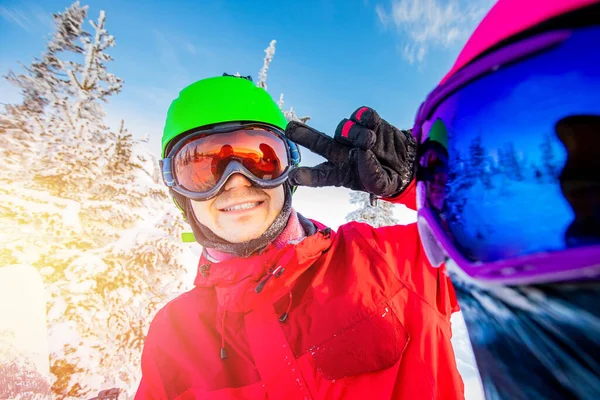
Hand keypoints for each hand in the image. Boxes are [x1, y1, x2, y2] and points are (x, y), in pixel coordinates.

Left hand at [285, 106, 415, 196]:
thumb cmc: (387, 176)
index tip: (293, 177)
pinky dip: (366, 118)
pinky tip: (373, 124)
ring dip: (356, 134)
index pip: (319, 175)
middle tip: (290, 129)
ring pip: (344, 128)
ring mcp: (351, 135)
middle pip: (317, 143)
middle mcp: (340, 152)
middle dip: (303, 135)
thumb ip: (372, 175)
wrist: (407, 161)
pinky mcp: (366, 121)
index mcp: (339, 172)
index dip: (306, 176)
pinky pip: (360, 115)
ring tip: (370, 142)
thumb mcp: (382, 185)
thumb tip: (363, 153)